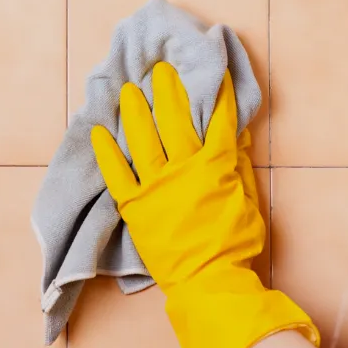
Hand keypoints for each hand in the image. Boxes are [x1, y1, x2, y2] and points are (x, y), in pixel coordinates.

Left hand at [91, 62, 317, 347]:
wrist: (209, 279)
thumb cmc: (235, 244)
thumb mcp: (249, 202)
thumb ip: (240, 166)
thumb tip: (237, 135)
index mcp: (216, 165)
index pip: (218, 119)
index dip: (216, 92)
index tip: (212, 70)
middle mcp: (185, 166)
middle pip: (175, 118)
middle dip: (169, 89)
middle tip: (161, 68)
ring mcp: (157, 184)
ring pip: (144, 137)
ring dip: (136, 109)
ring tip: (128, 88)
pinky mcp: (135, 204)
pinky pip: (116, 173)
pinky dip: (106, 151)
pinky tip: (98, 129)